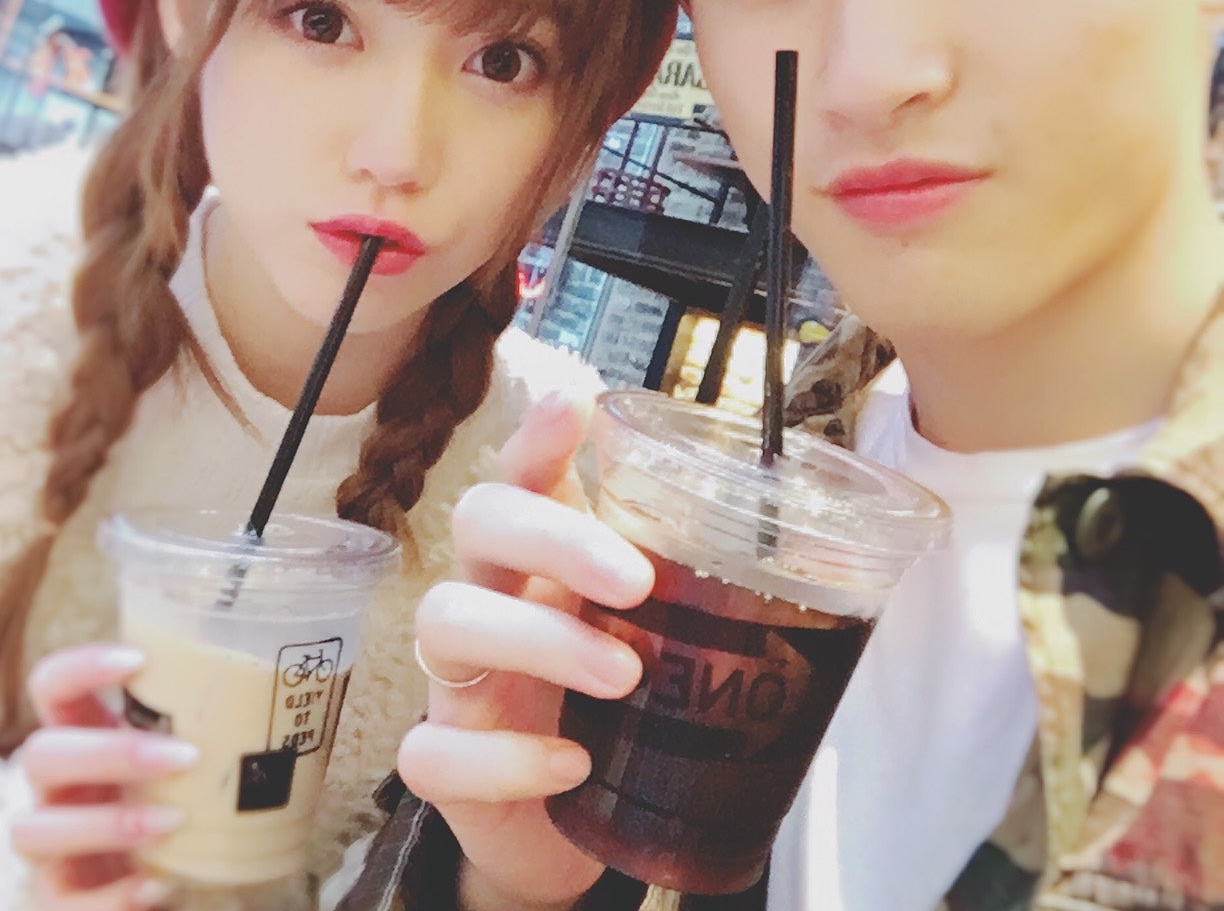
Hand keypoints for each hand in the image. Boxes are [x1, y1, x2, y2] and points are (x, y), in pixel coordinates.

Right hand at [12, 644, 194, 909]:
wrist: (163, 874)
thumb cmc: (178, 792)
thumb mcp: (184, 748)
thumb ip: (210, 718)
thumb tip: (292, 679)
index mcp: (84, 733)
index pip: (53, 684)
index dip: (82, 666)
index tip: (139, 659)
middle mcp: (58, 784)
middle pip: (42, 753)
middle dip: (111, 752)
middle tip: (186, 756)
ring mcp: (51, 845)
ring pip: (35, 830)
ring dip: (107, 823)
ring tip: (176, 821)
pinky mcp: (60, 899)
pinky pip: (63, 904)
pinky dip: (110, 897)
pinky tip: (158, 885)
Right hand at [399, 394, 653, 910]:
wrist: (572, 826)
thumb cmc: (616, 710)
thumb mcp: (654, 638)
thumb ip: (694, 591)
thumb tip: (796, 548)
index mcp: (545, 558)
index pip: (526, 474)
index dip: (539, 437)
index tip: (573, 404)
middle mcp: (492, 599)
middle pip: (477, 521)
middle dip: (549, 535)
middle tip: (635, 583)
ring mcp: (459, 679)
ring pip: (446, 619)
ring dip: (537, 639)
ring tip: (625, 677)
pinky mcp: (446, 761)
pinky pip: (435, 752)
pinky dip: (506, 759)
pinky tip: (571, 765)